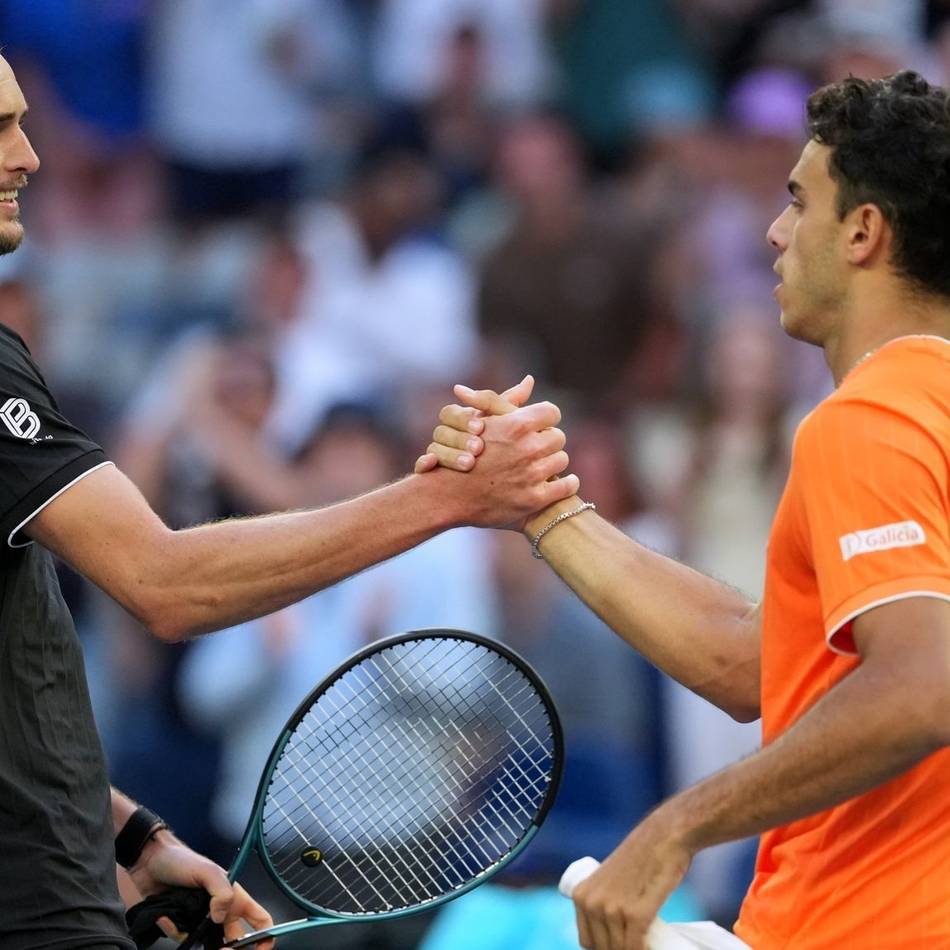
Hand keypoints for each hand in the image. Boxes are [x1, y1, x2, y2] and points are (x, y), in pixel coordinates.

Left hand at [128, 830, 274, 947]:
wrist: (148, 863)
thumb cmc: (180, 859)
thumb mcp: (208, 870)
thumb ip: (221, 892)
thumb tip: (220, 917)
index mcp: (235, 898)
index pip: (260, 922)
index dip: (264, 938)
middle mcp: (221, 912)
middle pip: (235, 943)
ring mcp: (201, 921)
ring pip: (207, 945)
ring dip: (197, 942)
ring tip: (187, 929)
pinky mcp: (181, 927)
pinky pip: (183, 939)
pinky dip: (174, 932)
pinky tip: (166, 918)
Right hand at [414, 375, 533, 472]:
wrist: (502, 485)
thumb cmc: (506, 449)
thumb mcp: (508, 426)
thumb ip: (512, 405)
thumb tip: (529, 379)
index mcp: (460, 422)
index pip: (450, 412)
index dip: (463, 418)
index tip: (480, 427)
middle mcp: (446, 436)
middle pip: (440, 430)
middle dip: (458, 438)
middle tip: (478, 447)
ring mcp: (437, 455)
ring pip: (432, 448)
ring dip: (448, 454)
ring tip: (468, 463)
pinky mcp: (431, 474)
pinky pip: (420, 466)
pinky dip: (423, 463)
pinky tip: (432, 465)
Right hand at [436, 398, 577, 530]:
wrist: (450, 496)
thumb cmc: (463, 452)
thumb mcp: (482, 420)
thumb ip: (508, 400)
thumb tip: (530, 380)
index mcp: (516, 425)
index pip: (552, 412)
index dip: (544, 420)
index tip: (538, 427)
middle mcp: (527, 449)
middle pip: (558, 437)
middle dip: (547, 441)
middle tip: (536, 448)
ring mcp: (532, 475)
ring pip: (562, 459)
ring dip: (552, 462)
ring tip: (539, 466)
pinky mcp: (535, 499)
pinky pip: (567, 486)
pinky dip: (567, 484)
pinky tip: (560, 483)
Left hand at [573, 808, 692, 949]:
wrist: (664, 837)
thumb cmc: (641, 857)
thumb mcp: (609, 879)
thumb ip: (603, 898)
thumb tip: (608, 929)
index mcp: (581, 895)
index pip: (587, 941)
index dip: (604, 946)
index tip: (620, 941)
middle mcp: (591, 903)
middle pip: (603, 948)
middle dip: (619, 948)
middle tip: (637, 939)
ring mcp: (612, 909)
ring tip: (646, 941)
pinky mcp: (635, 914)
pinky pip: (635, 948)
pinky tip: (649, 948)